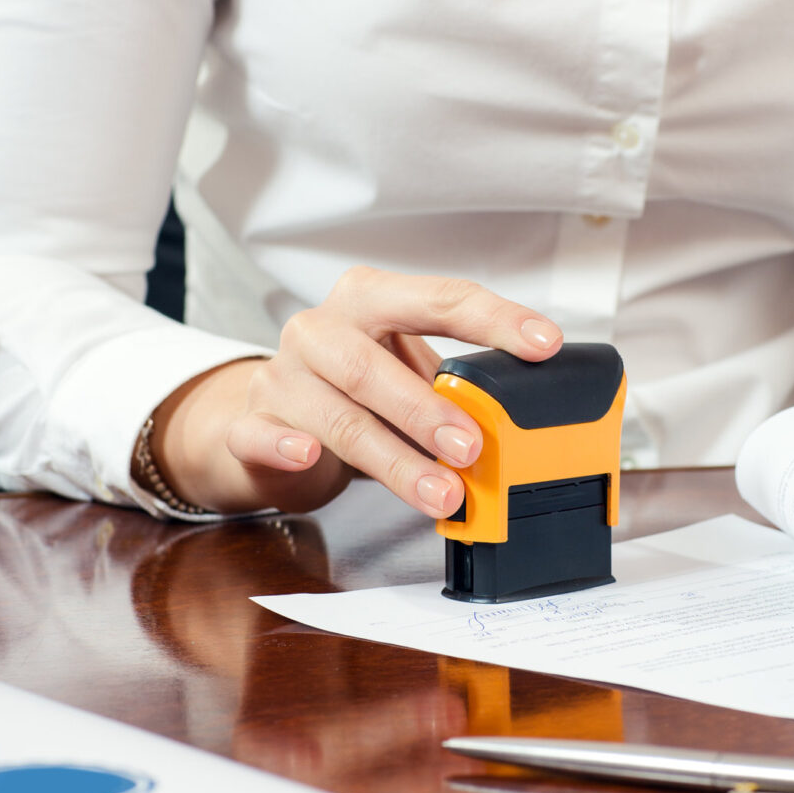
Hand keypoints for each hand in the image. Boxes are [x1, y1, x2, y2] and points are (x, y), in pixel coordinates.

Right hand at [145, 266, 561, 517]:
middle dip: (427, 409)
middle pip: (372, 365)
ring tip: (439, 493)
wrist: (265, 417)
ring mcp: (281, 376)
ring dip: (393, 459)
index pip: (439, 299)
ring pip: (336, 416)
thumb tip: (516, 424)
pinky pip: (262, 434)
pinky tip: (310, 456)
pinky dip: (287, 446)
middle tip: (472, 447)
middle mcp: (321, 329)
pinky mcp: (248, 423)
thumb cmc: (351, 391)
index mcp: (370, 300)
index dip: (495, 320)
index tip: (544, 344)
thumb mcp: (405, 373)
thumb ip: (449, 387)